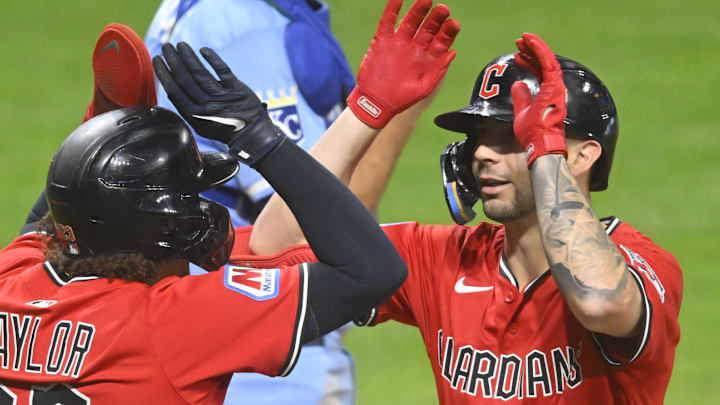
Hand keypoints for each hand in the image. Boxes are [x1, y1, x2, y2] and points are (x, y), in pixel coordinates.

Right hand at [152, 42, 283, 164]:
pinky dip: (211, 58)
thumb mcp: (201, 126)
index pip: (174, 90)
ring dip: (188, 56)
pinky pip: (222, 69)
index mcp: (195, 116)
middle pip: (185, 78)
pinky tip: (203, 50)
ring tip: (181, 45)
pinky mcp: (237, 89)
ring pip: (200, 72)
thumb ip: (188, 109)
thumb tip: (172, 89)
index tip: (156, 60)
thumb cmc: (223, 129)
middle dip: (173, 60)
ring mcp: (222, 97)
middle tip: (166, 46)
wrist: (252, 136)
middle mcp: (207, 106)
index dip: (163, 73)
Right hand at [347, 0, 459, 127]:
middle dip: (436, 17)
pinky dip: (392, 9)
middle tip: (443, 9)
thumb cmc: (402, 99)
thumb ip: (438, 70)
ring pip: (411, 21)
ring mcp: (399, 43)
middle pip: (428, 27)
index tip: (453, 24)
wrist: (376, 104)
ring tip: (425, 0)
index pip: (442, 40)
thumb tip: (452, 52)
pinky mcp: (382, 41)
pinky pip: (387, 22)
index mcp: (428, 58)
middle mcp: (415, 47)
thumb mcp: (424, 88)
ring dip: (418, 10)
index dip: (448, 31)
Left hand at [511, 33, 566, 166]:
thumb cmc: (533, 133)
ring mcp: (556, 88)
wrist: (540, 144)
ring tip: (522, 39)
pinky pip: (548, 63)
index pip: (540, 73)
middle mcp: (555, 89)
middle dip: (531, 51)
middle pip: (544, 64)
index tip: (518, 55)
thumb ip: (521, 98)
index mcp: (549, 94)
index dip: (530, 62)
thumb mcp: (522, 112)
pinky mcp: (554, 87)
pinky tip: (530, 43)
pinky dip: (539, 51)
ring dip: (535, 47)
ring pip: (547, 60)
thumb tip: (518, 84)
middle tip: (519, 42)